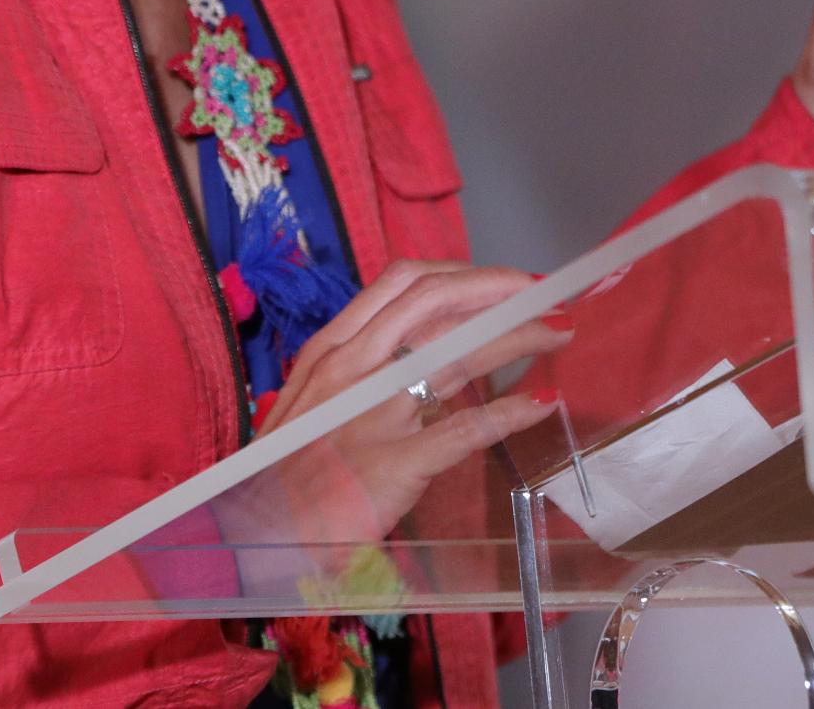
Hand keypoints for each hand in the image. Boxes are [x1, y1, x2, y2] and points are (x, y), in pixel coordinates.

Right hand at [253, 260, 570, 539]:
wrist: (256, 540)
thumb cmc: (285, 475)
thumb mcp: (311, 403)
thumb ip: (356, 371)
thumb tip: (414, 349)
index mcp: (331, 350)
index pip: (403, 284)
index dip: (463, 273)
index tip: (505, 282)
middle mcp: (351, 370)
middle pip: (435, 302)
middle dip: (499, 290)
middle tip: (545, 297)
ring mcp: (372, 416)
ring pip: (455, 352)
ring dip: (517, 336)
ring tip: (558, 333)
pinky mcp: (393, 466)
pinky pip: (461, 430)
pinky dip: (507, 412)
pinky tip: (537, 404)